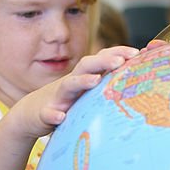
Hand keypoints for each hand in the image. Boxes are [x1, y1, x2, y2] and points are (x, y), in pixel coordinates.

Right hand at [18, 46, 138, 134]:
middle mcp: (72, 82)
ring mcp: (58, 97)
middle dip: (103, 61)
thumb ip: (106, 83)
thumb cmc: (68, 101)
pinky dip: (54, 114)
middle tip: (120, 61)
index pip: (101, 58)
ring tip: (95, 81)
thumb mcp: (87, 91)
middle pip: (86, 66)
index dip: (118, 53)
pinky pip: (48, 113)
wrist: (32, 113)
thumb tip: (137, 78)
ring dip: (81, 82)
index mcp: (84, 76)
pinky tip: (61, 117)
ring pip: (68, 85)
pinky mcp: (45, 113)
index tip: (137, 52)